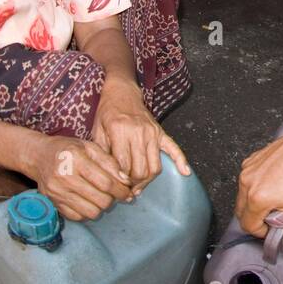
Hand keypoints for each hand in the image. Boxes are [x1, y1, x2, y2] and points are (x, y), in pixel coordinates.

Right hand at [24, 134, 133, 221]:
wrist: (39, 156)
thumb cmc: (69, 149)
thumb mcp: (90, 147)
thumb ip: (110, 162)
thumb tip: (126, 181)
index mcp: (76, 160)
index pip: (106, 183)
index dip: (121, 190)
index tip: (127, 191)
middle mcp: (65, 178)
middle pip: (100, 200)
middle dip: (113, 199)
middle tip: (114, 193)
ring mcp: (57, 193)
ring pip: (90, 212)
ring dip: (101, 207)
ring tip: (101, 196)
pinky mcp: (53, 203)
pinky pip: (77, 217)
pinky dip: (87, 212)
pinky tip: (88, 201)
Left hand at [91, 77, 189, 191]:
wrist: (122, 92)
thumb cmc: (107, 112)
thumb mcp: (97, 130)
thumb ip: (102, 153)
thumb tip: (112, 177)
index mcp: (120, 131)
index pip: (123, 166)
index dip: (120, 181)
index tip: (116, 188)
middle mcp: (138, 132)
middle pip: (141, 170)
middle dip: (134, 185)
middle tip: (126, 191)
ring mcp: (152, 132)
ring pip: (155, 166)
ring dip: (148, 181)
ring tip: (138, 188)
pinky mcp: (161, 132)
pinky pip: (174, 149)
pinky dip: (181, 161)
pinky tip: (185, 173)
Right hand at [235, 113, 282, 239]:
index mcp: (257, 198)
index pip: (248, 226)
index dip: (262, 232)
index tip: (274, 229)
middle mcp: (248, 182)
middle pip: (242, 211)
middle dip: (258, 218)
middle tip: (277, 216)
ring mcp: (249, 168)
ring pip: (244, 195)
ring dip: (257, 202)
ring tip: (280, 198)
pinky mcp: (254, 158)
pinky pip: (250, 180)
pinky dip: (259, 186)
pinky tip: (279, 182)